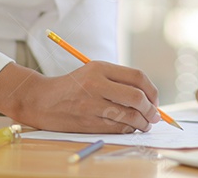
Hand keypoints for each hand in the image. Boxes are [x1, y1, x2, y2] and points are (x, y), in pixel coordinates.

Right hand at [0, 61, 160, 132]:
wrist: (42, 100)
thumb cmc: (73, 86)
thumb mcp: (94, 72)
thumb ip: (119, 80)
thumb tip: (149, 97)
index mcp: (100, 68)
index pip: (138, 77)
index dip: (152, 90)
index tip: (155, 99)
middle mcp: (97, 84)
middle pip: (137, 97)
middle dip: (151, 109)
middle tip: (155, 115)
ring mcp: (92, 105)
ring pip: (130, 116)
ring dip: (143, 123)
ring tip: (145, 124)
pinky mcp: (89, 122)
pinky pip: (119, 128)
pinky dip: (130, 129)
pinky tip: (130, 128)